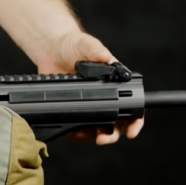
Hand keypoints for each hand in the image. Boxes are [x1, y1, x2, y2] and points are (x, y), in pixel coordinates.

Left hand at [35, 31, 143, 145]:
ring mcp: (87, 104)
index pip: (131, 104)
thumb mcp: (87, 45)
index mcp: (113, 82)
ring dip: (93, 136)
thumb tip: (107, 59)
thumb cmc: (73, 45)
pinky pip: (77, 126)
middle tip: (103, 139)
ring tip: (84, 135)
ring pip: (97, 128)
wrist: (51, 48)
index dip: (135, 119)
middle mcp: (103, 96)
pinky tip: (72, 133)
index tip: (132, 130)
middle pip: (116, 123)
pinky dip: (75, 133)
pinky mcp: (71, 108)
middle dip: (112, 135)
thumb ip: (97, 52)